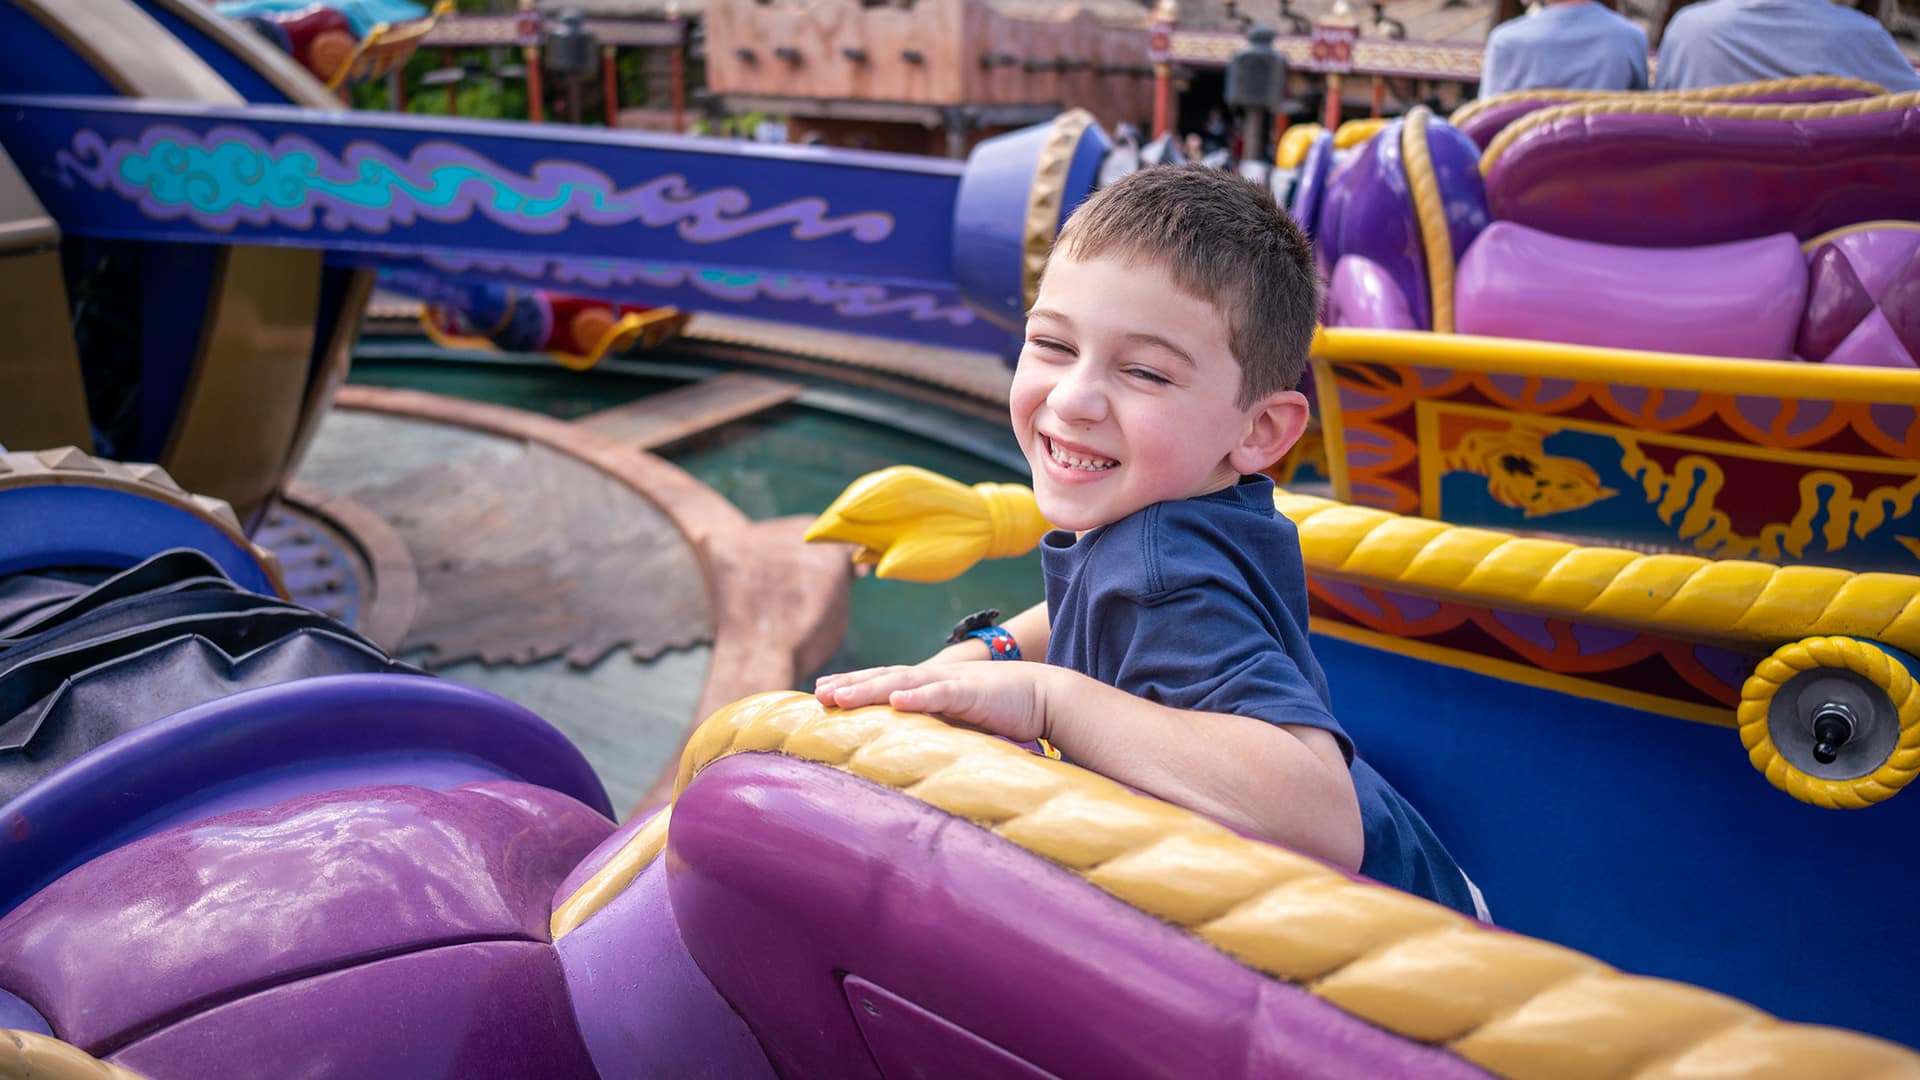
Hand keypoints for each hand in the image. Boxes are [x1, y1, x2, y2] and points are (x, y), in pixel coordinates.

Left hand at [814, 662, 1052, 742]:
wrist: (1046, 696)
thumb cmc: (1004, 711)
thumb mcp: (961, 721)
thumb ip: (936, 727)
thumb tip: (908, 750)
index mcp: (932, 685)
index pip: (885, 682)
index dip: (854, 685)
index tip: (823, 693)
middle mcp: (935, 678)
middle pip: (884, 678)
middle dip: (850, 685)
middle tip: (817, 694)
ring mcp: (952, 682)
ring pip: (903, 682)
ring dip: (869, 688)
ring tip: (839, 696)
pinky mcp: (973, 692)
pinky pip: (941, 693)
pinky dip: (918, 696)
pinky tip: (897, 701)